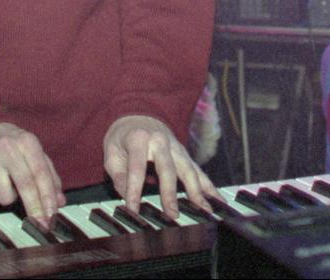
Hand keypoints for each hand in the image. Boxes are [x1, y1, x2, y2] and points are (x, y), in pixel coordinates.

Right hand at [0, 122, 63, 227]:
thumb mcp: (34, 152)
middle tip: (41, 224)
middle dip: (35, 208)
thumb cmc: (13, 145)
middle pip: (25, 185)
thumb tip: (59, 202)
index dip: (47, 196)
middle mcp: (6, 146)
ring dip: (10, 198)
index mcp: (26, 141)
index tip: (52, 214)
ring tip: (7, 182)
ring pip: (5, 197)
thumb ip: (49, 176)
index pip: (40, 172)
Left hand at [102, 114, 219, 220]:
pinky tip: (218, 200)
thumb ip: (118, 174)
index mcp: (139, 139)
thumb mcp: (111, 152)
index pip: (137, 168)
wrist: (138, 115)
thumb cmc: (123, 138)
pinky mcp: (184, 154)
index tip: (133, 209)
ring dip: (197, 191)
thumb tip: (126, 196)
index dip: (134, 190)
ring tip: (204, 210)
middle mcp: (161, 141)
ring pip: (188, 169)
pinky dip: (209, 186)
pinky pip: (198, 171)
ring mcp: (176, 147)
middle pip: (168, 169)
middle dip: (170, 193)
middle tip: (172, 214)